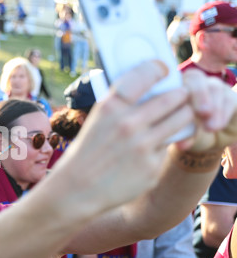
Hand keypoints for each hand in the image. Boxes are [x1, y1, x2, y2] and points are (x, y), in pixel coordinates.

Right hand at [61, 60, 192, 210]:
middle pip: (174, 97)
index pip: (147, 74)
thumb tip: (154, 86)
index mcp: (110, 107)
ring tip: (176, 116)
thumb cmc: (87, 150)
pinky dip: (162, 146)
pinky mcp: (152, 168)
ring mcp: (142, 147)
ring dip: (182, 115)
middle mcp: (129, 124)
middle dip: (180, 94)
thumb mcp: (98, 119)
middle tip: (179, 95)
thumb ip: (123, 104)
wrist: (76, 189)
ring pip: (182, 120)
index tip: (164, 69)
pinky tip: (147, 151)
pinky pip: (168, 148)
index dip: (160, 68)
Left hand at [176, 68, 236, 151]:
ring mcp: (213, 87)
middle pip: (196, 77)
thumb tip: (181, 144)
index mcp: (175, 87)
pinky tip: (218, 126)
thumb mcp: (182, 136)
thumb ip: (180, 134)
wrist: (209, 141)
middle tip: (202, 113)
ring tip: (211, 127)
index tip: (178, 109)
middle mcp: (194, 82)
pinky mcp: (231, 96)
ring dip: (214, 107)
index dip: (176, 90)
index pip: (173, 79)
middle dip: (199, 94)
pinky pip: (230, 99)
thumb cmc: (188, 135)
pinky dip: (224, 113)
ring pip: (215, 88)